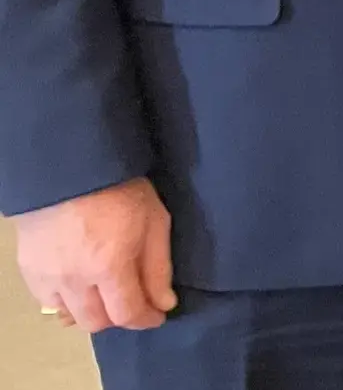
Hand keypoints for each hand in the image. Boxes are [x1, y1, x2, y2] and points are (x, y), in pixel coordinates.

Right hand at [12, 178, 175, 333]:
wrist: (71, 168)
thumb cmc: (121, 189)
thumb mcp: (154, 221)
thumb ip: (158, 267)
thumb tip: (163, 303)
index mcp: (108, 266)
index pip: (126, 314)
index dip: (145, 320)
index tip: (157, 315)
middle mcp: (73, 279)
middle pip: (96, 323)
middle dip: (120, 318)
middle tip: (133, 301)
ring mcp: (47, 277)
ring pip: (71, 316)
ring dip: (92, 312)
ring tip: (107, 294)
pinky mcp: (29, 270)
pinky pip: (48, 302)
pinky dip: (67, 302)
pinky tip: (80, 287)